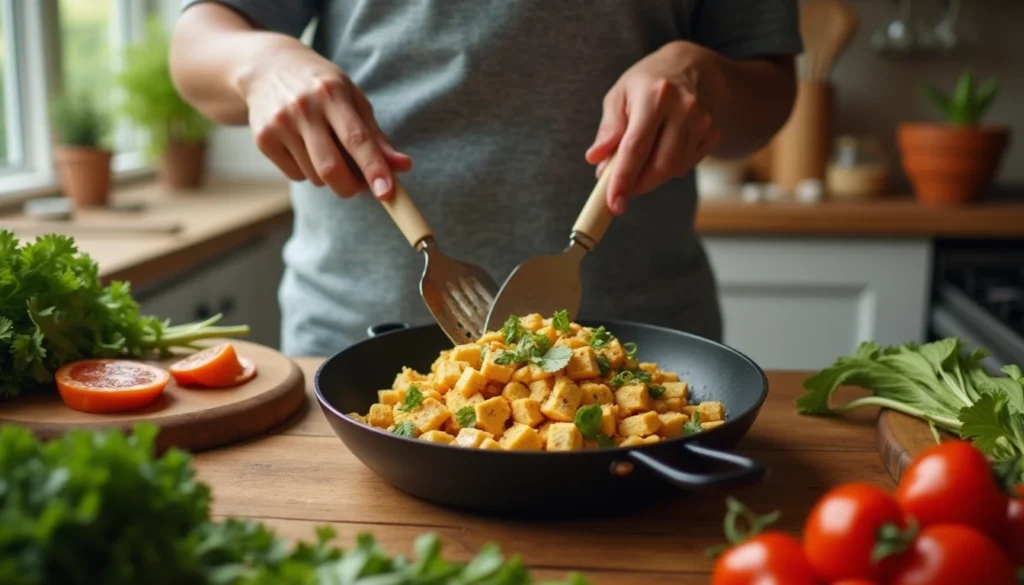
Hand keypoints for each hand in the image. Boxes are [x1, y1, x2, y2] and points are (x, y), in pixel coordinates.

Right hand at [236, 38, 410, 199]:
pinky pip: (295, 175)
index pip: (357, 139)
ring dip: (329, 177)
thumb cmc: (322, 86)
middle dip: (351, 187)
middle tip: (361, 185)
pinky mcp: (262, 138)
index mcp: (332, 93)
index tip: (387, 193)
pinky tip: (304, 147)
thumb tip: (404, 167)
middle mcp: (304, 107)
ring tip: (327, 150)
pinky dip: (307, 172)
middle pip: (331, 169)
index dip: (374, 169)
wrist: (267, 66)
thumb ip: (377, 136)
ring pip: (315, 176)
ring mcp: (279, 123)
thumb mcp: (352, 99)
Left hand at [585, 41, 721, 214]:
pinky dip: (668, 168)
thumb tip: (595, 159)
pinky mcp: (712, 134)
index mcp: (655, 96)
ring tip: (638, 162)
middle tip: (619, 192)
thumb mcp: (620, 94)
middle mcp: (684, 108)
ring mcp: (702, 122)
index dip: (623, 179)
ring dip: (651, 177)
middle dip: (638, 185)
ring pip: (674, 169)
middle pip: (660, 165)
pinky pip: (685, 165)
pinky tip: (661, 149)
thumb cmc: (647, 83)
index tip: (613, 204)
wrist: (692, 66)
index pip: (636, 147)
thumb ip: (609, 128)